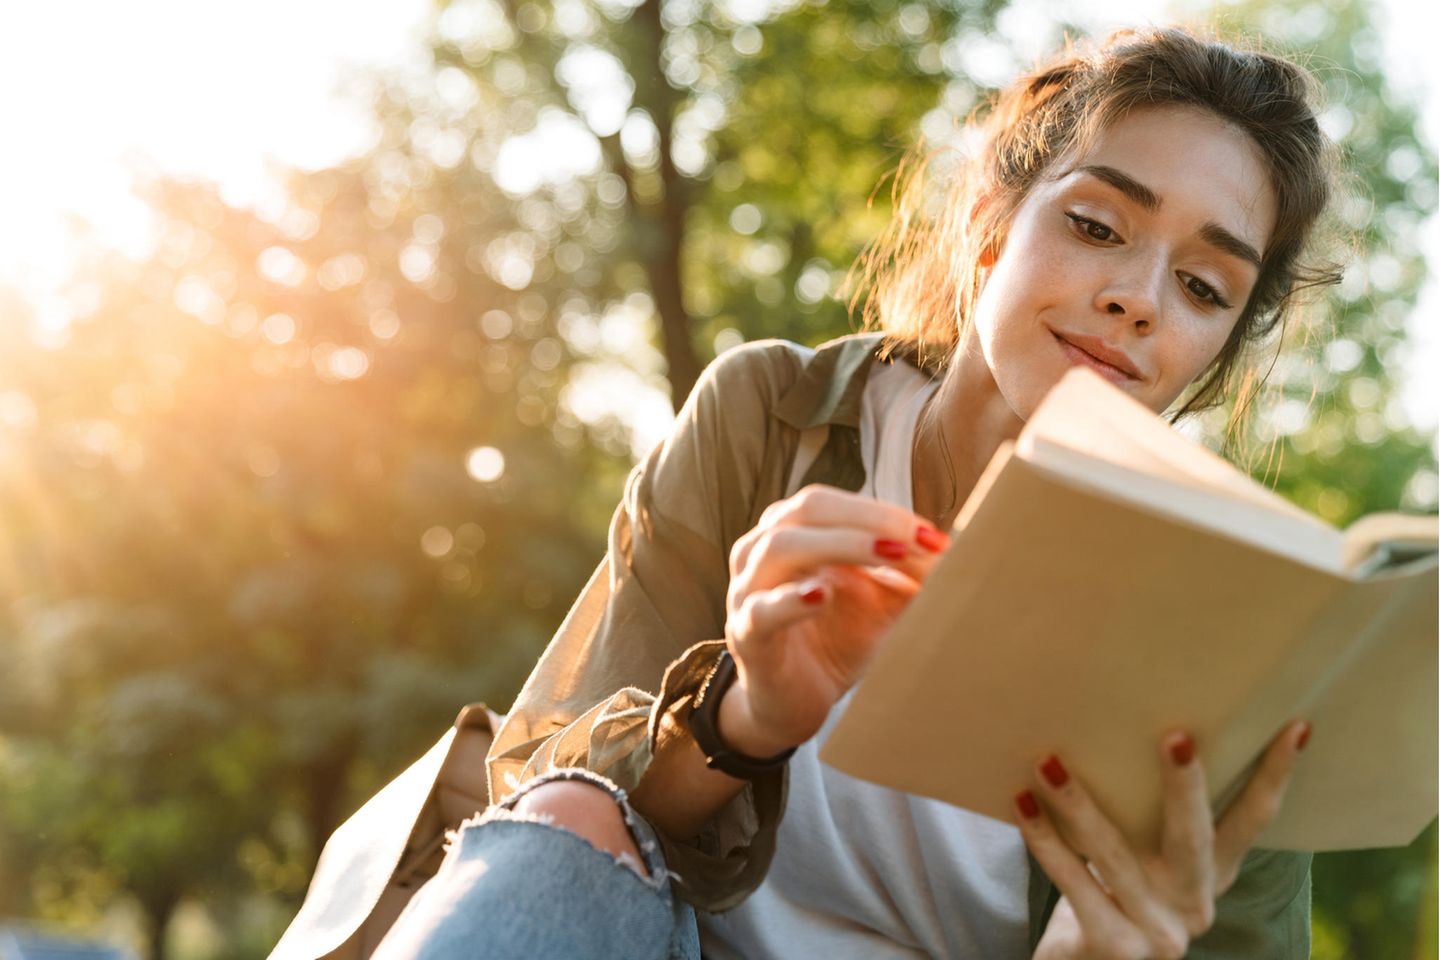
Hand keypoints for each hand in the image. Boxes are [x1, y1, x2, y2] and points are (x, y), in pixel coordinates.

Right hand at [719, 485, 948, 756]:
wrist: (793, 703)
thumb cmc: (835, 642)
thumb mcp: (881, 605)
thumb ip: (912, 578)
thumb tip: (961, 556)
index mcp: (793, 531)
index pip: (836, 503)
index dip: (885, 512)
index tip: (933, 537)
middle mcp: (762, 550)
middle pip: (809, 510)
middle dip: (869, 519)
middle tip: (917, 540)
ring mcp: (747, 591)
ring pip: (782, 547)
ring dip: (841, 545)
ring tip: (889, 554)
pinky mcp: (746, 635)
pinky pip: (762, 610)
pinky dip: (792, 599)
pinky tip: (821, 595)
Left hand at [1018, 721, 1311, 959]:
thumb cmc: (1109, 900)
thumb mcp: (1141, 862)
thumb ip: (1146, 819)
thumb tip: (1120, 729)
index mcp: (1209, 876)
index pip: (1252, 822)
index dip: (1274, 777)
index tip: (1295, 728)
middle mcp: (1193, 904)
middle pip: (1194, 837)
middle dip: (1186, 786)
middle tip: (1176, 736)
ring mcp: (1159, 932)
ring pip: (1116, 856)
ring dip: (1080, 804)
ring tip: (1048, 761)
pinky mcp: (1117, 948)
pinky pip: (1075, 884)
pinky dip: (1045, 843)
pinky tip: (1022, 804)